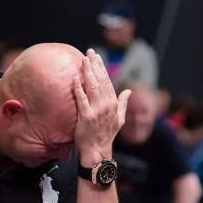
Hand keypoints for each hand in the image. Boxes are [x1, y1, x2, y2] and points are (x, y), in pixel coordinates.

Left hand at [72, 48, 130, 166]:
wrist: (98, 150)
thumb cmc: (106, 135)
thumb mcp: (119, 119)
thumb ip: (123, 103)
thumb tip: (128, 91)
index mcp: (114, 103)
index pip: (107, 81)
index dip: (101, 68)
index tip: (96, 57)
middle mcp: (107, 105)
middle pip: (100, 80)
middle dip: (95, 64)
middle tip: (89, 52)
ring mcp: (97, 110)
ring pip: (92, 86)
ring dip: (87, 72)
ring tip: (83, 60)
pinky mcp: (86, 117)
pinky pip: (81, 99)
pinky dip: (78, 88)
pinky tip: (75, 78)